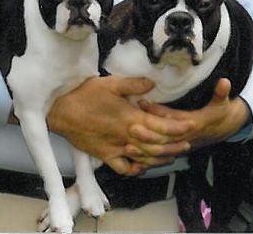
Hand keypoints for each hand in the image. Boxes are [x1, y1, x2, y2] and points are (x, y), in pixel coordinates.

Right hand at [46, 76, 193, 175]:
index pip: (161, 125)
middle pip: (157, 145)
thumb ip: (133, 84)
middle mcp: (127, 136)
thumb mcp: (110, 83)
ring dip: (161, 158)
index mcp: (131, 117)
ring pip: (144, 158)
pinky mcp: (105, 155)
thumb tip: (152, 84)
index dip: (178, 127)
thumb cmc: (84, 94)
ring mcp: (117, 148)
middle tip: (188, 143)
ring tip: (172, 156)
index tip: (191, 126)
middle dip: (175, 145)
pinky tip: (141, 166)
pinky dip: (135, 169)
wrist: (60, 111)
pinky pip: (124, 167)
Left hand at [130, 78, 250, 154]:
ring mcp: (180, 145)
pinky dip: (148, 161)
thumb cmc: (218, 112)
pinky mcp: (176, 150)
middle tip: (130, 128)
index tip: (142, 102)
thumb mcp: (222, 102)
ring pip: (160, 151)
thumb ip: (221, 93)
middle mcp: (185, 136)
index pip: (174, 118)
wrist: (223, 128)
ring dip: (145, 151)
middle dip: (148, 135)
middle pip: (164, 138)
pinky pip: (161, 158)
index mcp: (194, 123)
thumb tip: (225, 81)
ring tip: (127, 149)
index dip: (159, 111)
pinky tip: (133, 160)